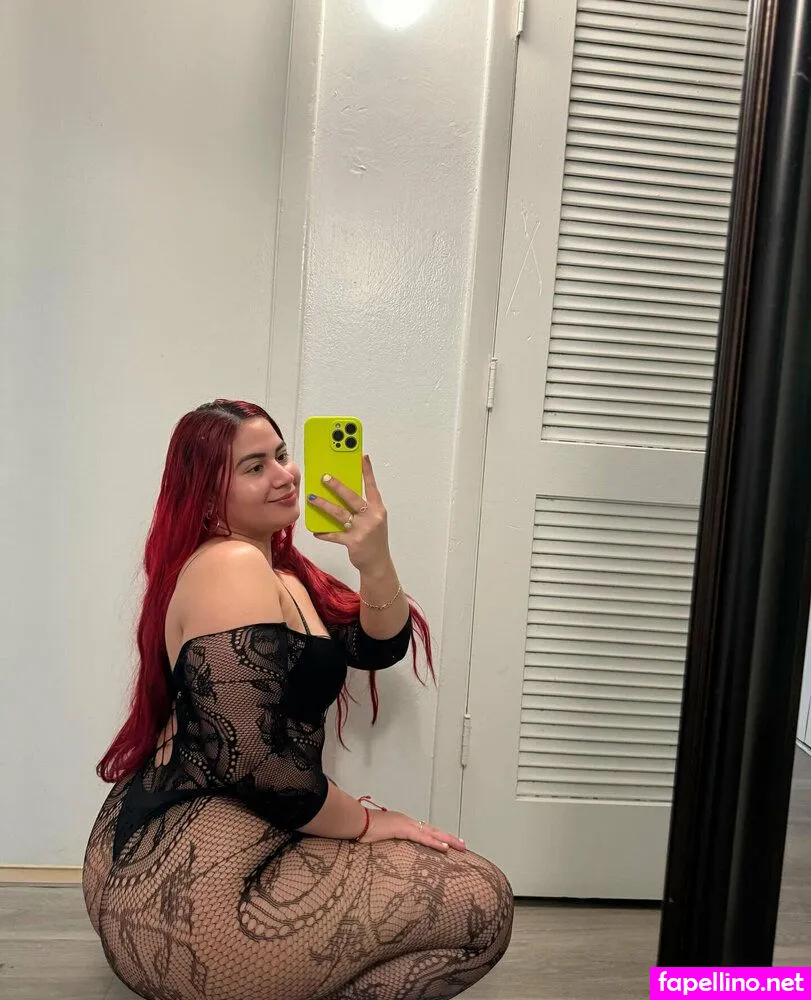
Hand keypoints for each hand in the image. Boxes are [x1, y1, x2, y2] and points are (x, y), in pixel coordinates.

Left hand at [308, 454, 390, 572]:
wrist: (378, 563)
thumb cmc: (374, 538)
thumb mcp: (373, 520)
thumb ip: (362, 508)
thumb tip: (341, 493)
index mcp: (378, 509)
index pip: (372, 486)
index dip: (367, 471)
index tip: (362, 456)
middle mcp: (372, 517)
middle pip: (352, 497)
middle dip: (337, 486)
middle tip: (325, 477)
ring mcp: (363, 529)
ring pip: (339, 513)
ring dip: (324, 505)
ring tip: (312, 498)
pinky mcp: (353, 542)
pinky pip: (334, 535)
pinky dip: (324, 533)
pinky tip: (315, 531)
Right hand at [358, 809, 466, 853]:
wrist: (354, 821)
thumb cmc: (361, 830)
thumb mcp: (376, 838)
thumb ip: (384, 842)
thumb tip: (384, 850)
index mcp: (401, 824)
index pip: (424, 831)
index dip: (437, 836)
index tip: (448, 842)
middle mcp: (407, 821)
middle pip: (432, 830)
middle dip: (448, 838)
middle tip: (462, 844)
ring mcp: (406, 824)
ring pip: (432, 833)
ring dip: (447, 840)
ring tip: (460, 846)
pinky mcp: (403, 829)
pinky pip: (422, 837)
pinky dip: (435, 842)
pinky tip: (445, 848)